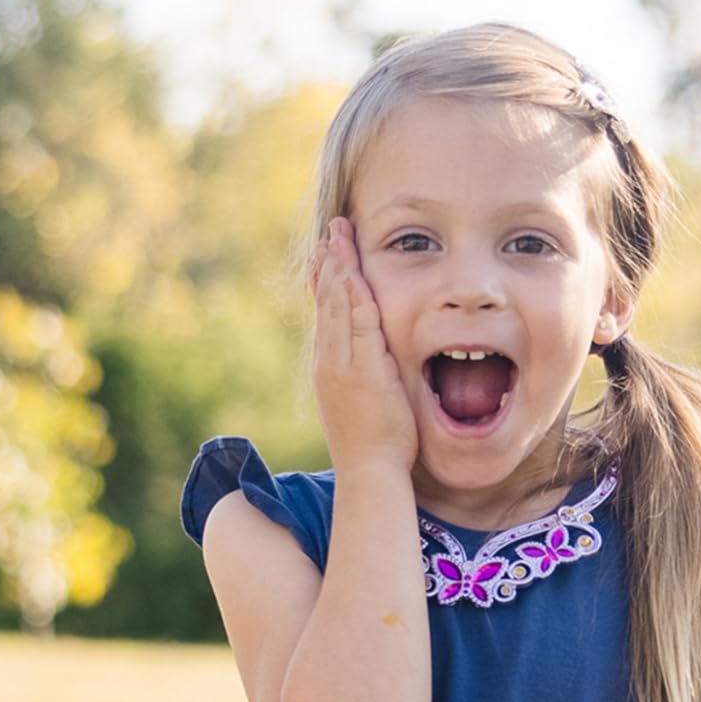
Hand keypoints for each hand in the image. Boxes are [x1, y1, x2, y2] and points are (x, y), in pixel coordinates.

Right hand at [310, 219, 418, 475]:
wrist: (369, 473)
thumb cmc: (372, 446)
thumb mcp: (363, 404)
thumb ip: (365, 378)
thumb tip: (373, 364)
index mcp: (331, 368)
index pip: (328, 315)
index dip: (328, 282)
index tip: (329, 254)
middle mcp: (330, 362)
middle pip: (328, 302)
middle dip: (331, 262)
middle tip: (332, 229)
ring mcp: (341, 364)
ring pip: (338, 306)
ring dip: (339, 266)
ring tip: (339, 234)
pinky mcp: (360, 368)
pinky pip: (356, 321)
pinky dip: (352, 293)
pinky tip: (352, 268)